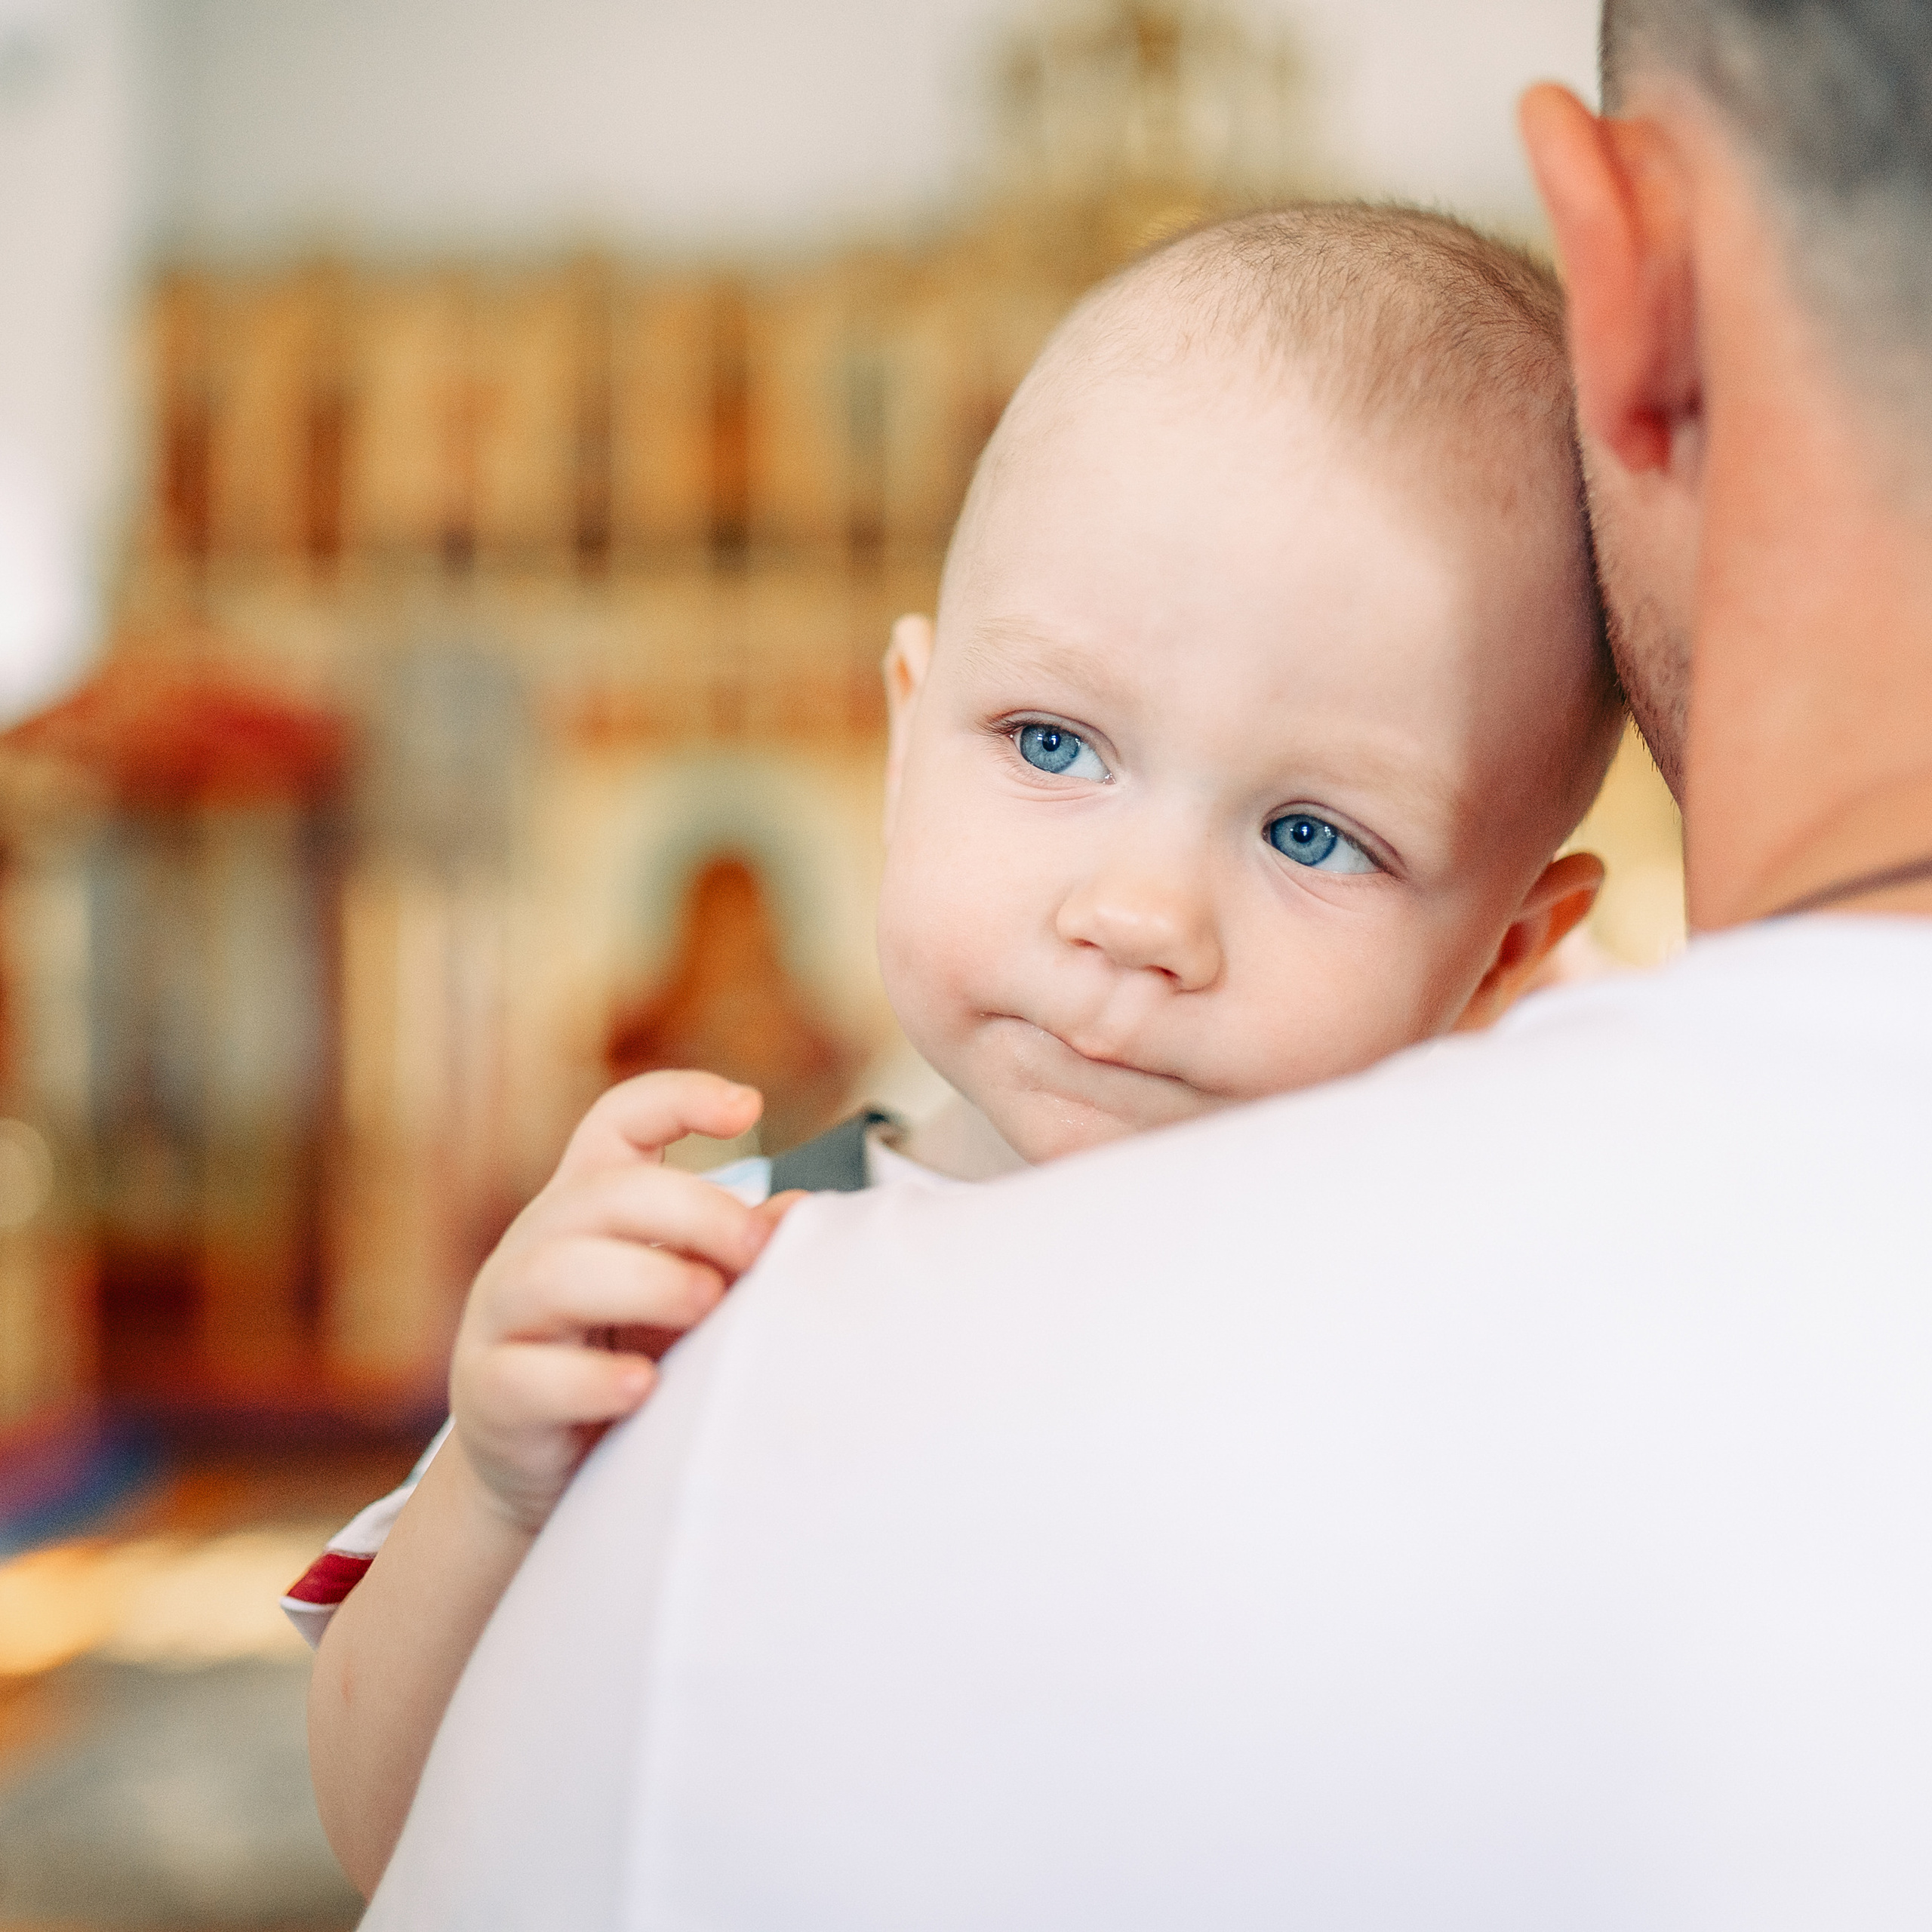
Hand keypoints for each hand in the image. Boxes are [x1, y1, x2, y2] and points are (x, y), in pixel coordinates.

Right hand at [449, 1070, 784, 1535]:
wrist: (550, 1475)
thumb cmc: (627, 1361)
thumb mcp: (687, 1298)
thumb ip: (734, 1254)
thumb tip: (798, 1214)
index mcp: (587, 1204)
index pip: (618, 1122)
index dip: (678, 1100)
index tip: (750, 1109)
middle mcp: (536, 1244)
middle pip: (602, 1193)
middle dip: (690, 1211)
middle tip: (753, 1251)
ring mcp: (502, 1316)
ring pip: (554, 1273)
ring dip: (643, 1281)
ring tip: (707, 1304)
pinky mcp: (489, 1392)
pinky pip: (527, 1376)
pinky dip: (591, 1381)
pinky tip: (645, 1387)